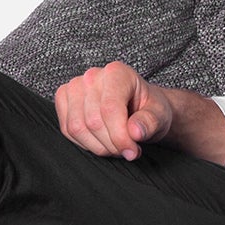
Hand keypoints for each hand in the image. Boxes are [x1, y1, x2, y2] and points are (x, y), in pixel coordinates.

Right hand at [54, 61, 176, 158]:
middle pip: (93, 121)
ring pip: (77, 128)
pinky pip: (67, 130)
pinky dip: (85, 143)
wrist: (139, 107)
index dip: (120, 137)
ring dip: (98, 147)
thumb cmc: (149, 109)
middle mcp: (93, 76)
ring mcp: (75, 86)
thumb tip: (135, 132)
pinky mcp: (64, 99)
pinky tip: (102, 142)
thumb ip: (150, 121)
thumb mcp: (160, 115)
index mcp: (117, 73)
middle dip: (111, 145)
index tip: (132, 152)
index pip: (110, 109)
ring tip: (116, 147)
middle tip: (127, 150)